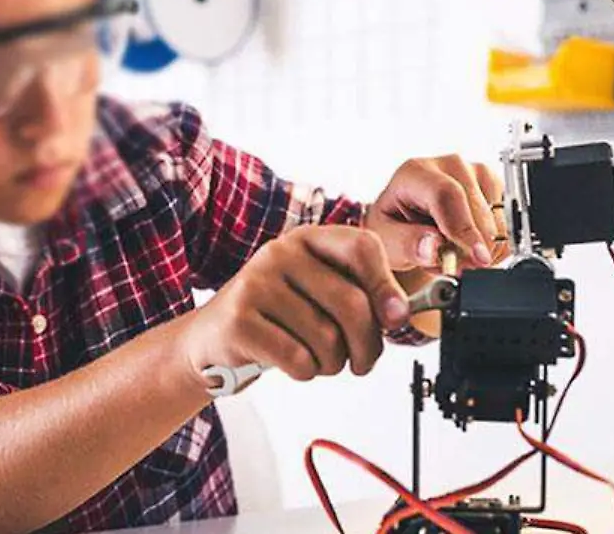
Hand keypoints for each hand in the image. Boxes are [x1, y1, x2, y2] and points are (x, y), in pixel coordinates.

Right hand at [179, 226, 407, 386]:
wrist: (211, 338)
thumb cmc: (276, 318)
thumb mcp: (316, 293)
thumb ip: (359, 294)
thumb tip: (401, 312)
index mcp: (307, 240)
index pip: (362, 247)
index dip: (387, 285)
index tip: (396, 318)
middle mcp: (280, 253)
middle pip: (352, 303)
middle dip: (367, 346)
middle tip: (361, 361)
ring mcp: (256, 284)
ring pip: (328, 338)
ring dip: (332, 363)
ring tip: (315, 358)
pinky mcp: (239, 321)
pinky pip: (298, 358)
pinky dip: (305, 372)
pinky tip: (291, 363)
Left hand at [364, 155, 507, 272]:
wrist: (405, 223)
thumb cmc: (393, 226)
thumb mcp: (386, 239)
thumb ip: (406, 244)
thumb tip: (432, 247)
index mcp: (415, 172)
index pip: (447, 195)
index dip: (464, 229)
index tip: (477, 258)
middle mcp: (449, 165)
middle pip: (477, 209)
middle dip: (473, 247)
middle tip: (456, 267)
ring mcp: (475, 173)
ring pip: (496, 218)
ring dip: (480, 247)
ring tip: (452, 252)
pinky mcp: (494, 186)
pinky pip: (507, 223)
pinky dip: (492, 245)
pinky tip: (468, 247)